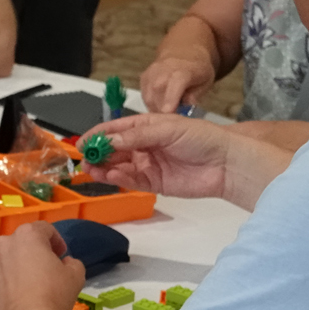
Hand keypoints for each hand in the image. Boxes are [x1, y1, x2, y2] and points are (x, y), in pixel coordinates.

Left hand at [0, 221, 84, 309]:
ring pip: (9, 257)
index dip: (57, 240)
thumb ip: (72, 263)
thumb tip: (65, 263)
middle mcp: (4, 243)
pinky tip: (19, 294)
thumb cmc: (53, 294)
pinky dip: (9, 278)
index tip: (62, 254)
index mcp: (27, 235)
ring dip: (20, 263)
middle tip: (48, 267)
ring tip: (32, 282)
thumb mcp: (75, 276)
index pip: (44, 229)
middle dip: (37, 250)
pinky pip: (0, 274)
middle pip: (24, 241)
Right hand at [84, 113, 236, 198]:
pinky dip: (119, 180)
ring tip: (93, 170)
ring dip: (104, 169)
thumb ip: (136, 136)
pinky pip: (131, 182)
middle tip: (85, 160)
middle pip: (113, 150)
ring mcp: (148, 165)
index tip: (82, 144)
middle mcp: (144, 146)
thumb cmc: (202, 138)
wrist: (226, 163)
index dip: (97, 136)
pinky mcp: (154, 184)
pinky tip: (112, 176)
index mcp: (146, 126)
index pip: (114, 130)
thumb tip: (108, 140)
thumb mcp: (166, 129)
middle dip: (97, 155)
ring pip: (118, 167)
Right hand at [140, 53, 216, 114]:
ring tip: (167, 114)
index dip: (170, 99)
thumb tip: (187, 105)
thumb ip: (196, 95)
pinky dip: (151, 104)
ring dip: (156, 109)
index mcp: (182, 71)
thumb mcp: (205, 81)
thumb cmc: (196, 69)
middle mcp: (163, 71)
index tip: (169, 112)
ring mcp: (151, 74)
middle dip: (162, 111)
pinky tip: (160, 106)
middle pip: (157, 94)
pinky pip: (144, 95)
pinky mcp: (143, 77)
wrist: (183, 52)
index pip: (174, 85)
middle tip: (172, 120)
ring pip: (148, 97)